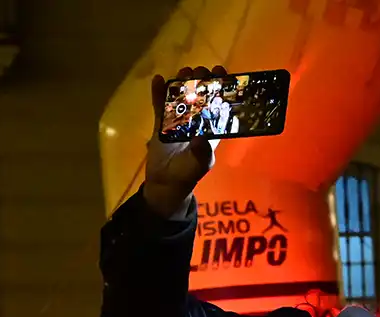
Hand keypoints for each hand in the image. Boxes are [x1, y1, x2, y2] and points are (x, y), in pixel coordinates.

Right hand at [142, 65, 225, 217]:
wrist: (165, 183)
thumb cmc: (187, 174)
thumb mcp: (200, 164)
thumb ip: (202, 152)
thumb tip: (202, 137)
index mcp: (211, 128)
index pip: (219, 104)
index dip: (221, 87)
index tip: (221, 72)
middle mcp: (197, 120)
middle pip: (201, 95)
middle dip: (201, 81)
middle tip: (200, 70)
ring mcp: (178, 120)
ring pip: (181, 96)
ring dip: (182, 83)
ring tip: (183, 72)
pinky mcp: (161, 122)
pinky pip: (159, 105)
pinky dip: (158, 92)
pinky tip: (158, 80)